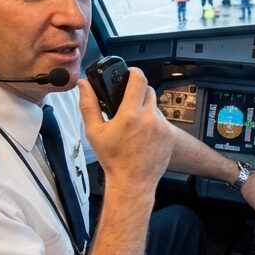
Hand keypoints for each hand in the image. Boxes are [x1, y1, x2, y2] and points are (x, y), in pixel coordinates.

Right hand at [77, 69, 172, 193]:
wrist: (133, 182)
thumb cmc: (113, 159)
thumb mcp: (94, 132)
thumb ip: (88, 105)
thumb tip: (83, 85)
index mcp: (130, 115)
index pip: (138, 79)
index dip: (133, 72)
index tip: (129, 73)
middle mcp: (150, 118)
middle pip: (147, 90)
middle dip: (137, 93)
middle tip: (127, 104)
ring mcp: (163, 126)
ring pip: (155, 105)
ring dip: (146, 109)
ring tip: (134, 125)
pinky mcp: (170, 134)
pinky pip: (163, 120)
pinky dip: (154, 123)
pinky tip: (144, 135)